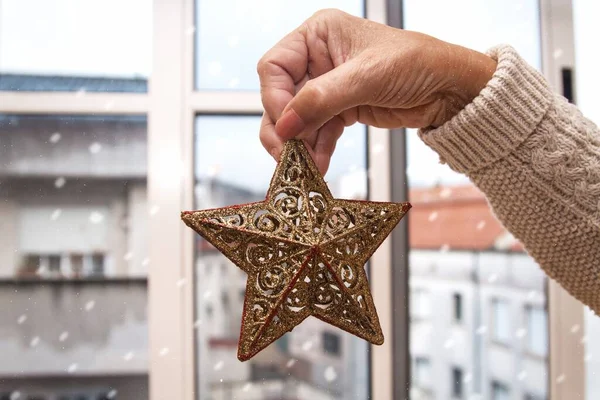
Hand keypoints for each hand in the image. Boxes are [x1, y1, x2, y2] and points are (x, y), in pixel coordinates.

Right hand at [258, 9, 495, 173]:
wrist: (449, 89)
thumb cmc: (417, 63)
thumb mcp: (366, 77)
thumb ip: (321, 99)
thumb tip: (284, 124)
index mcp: (318, 34)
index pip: (275, 66)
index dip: (274, 98)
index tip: (284, 126)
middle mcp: (318, 58)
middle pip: (280, 96)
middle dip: (284, 128)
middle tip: (286, 156)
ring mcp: (327, 86)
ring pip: (296, 119)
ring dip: (300, 145)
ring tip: (305, 168)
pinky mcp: (340, 109)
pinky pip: (317, 132)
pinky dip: (316, 150)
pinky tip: (318, 166)